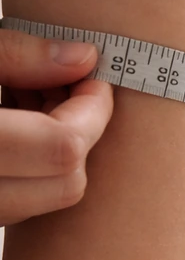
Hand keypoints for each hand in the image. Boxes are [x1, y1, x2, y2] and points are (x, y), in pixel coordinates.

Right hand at [0, 29, 112, 225]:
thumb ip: (15, 56)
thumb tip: (84, 57)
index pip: (63, 147)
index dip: (91, 109)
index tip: (93, 77)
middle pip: (68, 184)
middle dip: (80, 133)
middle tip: (63, 88)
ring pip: (47, 201)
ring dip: (57, 153)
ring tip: (29, 101)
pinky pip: (20, 204)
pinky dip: (32, 168)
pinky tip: (16, 123)